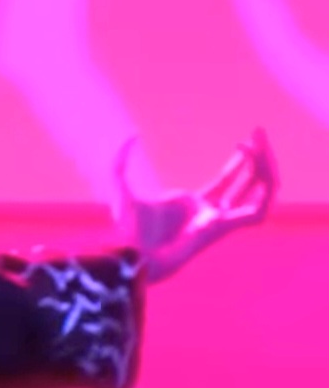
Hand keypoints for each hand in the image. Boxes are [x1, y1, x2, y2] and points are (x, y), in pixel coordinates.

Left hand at [113, 127, 277, 284]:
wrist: (134, 253)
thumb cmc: (127, 227)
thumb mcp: (121, 184)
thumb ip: (121, 160)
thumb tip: (133, 136)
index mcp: (194, 203)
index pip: (228, 179)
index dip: (240, 161)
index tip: (244, 141)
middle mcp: (212, 212)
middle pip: (248, 183)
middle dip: (257, 159)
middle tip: (258, 133)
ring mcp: (220, 221)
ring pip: (260, 194)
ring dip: (266, 170)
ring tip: (261, 147)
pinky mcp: (223, 229)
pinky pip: (257, 212)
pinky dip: (266, 192)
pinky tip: (263, 171)